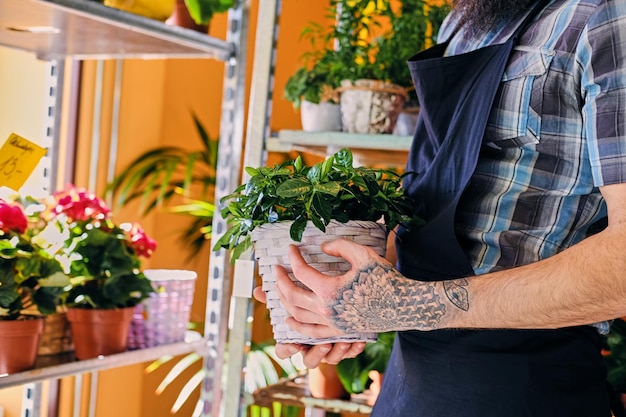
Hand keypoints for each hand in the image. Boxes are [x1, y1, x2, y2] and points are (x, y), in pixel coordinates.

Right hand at [253, 280, 365, 367]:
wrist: (342, 304)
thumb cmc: (310, 300)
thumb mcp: (295, 296)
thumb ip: (277, 296)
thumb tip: (256, 290)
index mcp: (296, 338)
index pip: (284, 351)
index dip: (286, 350)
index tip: (293, 344)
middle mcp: (311, 348)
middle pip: (309, 361)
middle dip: (316, 354)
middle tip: (324, 343)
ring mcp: (329, 351)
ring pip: (331, 360)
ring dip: (337, 353)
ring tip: (344, 340)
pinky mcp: (346, 348)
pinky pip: (350, 354)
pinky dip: (354, 349)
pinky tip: (358, 341)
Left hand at [275, 239, 391, 335]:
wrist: (402, 306)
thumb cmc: (384, 278)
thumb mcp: (363, 254)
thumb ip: (340, 246)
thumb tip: (322, 247)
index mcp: (329, 290)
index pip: (302, 272)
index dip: (293, 258)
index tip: (290, 248)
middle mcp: (326, 309)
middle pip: (292, 295)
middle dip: (281, 281)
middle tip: (276, 269)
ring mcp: (331, 324)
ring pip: (297, 314)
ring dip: (284, 300)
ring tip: (280, 288)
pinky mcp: (338, 331)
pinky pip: (310, 332)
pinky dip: (296, 325)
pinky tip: (289, 318)